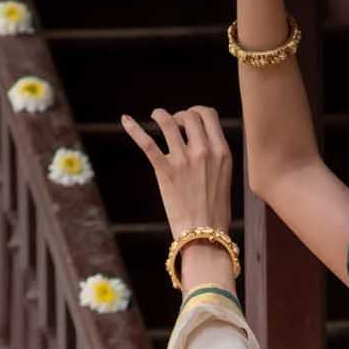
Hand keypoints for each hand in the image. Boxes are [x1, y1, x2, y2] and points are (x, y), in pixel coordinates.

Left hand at [121, 104, 233, 241]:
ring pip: (168, 121)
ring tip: (156, 117)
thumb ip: (214, 156)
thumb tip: (201, 141)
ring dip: (160, 115)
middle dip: (181, 115)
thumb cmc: (215, 212)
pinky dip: (133, 129)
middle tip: (175, 125)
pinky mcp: (165, 171)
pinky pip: (147, 142)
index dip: (197, 112)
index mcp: (222, 152)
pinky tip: (125, 120)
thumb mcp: (223, 178)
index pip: (209, 115)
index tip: (190, 121)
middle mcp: (204, 152)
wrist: (205, 236)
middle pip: (190, 114)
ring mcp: (184, 160)